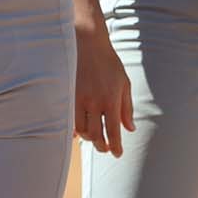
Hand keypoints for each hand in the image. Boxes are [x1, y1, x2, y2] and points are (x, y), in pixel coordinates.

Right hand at [74, 24, 135, 155]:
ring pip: (81, 130)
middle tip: (105, 148)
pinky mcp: (67, 94)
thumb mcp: (124, 83)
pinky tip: (77, 132)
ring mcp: (79, 98)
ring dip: (88, 138)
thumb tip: (130, 129)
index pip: (114, 131)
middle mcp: (94, 102)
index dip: (115, 146)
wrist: (88, 43)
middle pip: (96, 135)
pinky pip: (69, 119)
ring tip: (93, 138)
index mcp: (111, 99)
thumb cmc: (109, 63)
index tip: (117, 154)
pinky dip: (73, 129)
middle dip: (101, 146)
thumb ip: (127, 108)